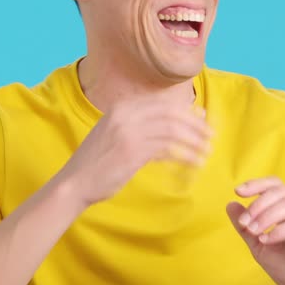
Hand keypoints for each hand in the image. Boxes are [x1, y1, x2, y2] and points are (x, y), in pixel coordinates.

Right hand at [60, 99, 211, 206]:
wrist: (75, 182)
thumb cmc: (98, 162)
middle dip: (196, 124)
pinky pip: (168, 149)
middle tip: (210, 136)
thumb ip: (141, 125)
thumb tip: (175, 121)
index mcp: (122, 107)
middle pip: (172, 113)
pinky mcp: (133, 151)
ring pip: (173, 130)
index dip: (187, 111)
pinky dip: (185, 155)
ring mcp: (129, 131)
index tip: (203, 120)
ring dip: (194, 141)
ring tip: (206, 151)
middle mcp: (126, 114)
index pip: (164, 102)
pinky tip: (194, 162)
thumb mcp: (115, 133)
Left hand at [226, 177, 284, 284]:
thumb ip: (246, 228)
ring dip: (266, 216)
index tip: (238, 191)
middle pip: (281, 192)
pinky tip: (267, 241)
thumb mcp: (261, 248)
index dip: (257, 184)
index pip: (276, 186)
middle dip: (257, 205)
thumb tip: (230, 204)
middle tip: (244, 224)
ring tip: (254, 233)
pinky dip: (280, 230)